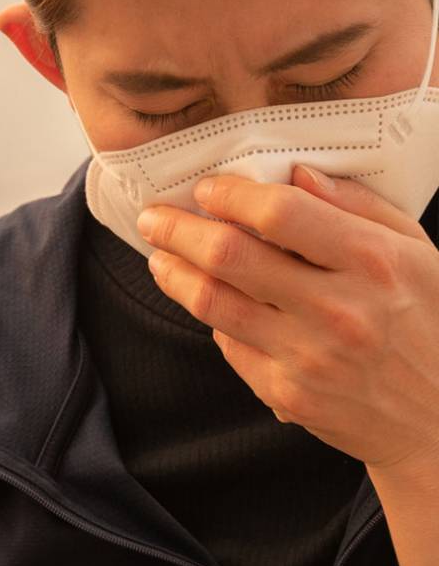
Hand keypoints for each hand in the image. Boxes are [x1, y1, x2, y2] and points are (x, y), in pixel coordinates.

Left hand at [136, 167, 438, 480]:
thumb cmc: (434, 323)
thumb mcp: (419, 253)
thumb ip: (358, 206)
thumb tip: (296, 171)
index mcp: (374, 263)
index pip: (280, 214)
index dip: (231, 195)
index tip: (206, 189)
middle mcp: (338, 311)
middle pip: (228, 255)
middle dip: (177, 229)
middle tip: (154, 217)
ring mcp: (309, 358)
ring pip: (211, 302)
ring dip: (173, 272)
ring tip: (161, 255)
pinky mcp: (288, 394)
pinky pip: (228, 344)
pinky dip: (212, 317)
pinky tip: (208, 299)